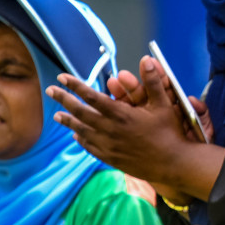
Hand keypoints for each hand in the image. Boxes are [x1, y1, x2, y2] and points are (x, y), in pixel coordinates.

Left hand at [48, 60, 199, 193]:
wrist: (174, 165)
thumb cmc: (171, 133)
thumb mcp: (164, 105)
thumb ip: (152, 82)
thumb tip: (146, 59)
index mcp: (120, 114)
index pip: (90, 96)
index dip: (74, 85)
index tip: (62, 77)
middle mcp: (110, 130)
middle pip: (80, 113)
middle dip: (63, 100)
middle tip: (50, 91)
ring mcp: (109, 146)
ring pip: (82, 131)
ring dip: (68, 121)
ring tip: (57, 115)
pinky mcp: (112, 159)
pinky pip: (90, 147)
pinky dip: (81, 139)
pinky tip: (77, 135)